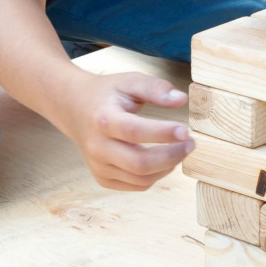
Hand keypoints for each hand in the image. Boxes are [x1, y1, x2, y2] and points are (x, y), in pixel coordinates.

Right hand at [63, 72, 194, 190]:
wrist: (75, 108)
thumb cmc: (107, 94)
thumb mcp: (129, 81)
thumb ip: (155, 88)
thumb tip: (181, 99)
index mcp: (103, 119)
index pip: (134, 132)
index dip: (162, 134)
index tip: (186, 131)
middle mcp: (98, 146)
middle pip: (138, 163)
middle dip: (171, 156)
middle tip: (190, 144)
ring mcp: (98, 166)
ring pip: (140, 179)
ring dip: (167, 168)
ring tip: (179, 151)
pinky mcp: (102, 178)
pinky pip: (135, 185)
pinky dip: (155, 176)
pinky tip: (163, 161)